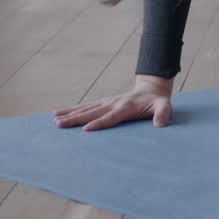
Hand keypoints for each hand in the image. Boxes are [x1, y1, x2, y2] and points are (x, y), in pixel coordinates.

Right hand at [53, 75, 173, 130]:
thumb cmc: (157, 102)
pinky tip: (59, 113)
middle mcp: (113, 103)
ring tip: (54, 119)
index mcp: (126, 107)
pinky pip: (86, 107)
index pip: (111, 117)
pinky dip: (72, 109)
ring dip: (70, 113)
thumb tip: (160, 124)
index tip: (85, 130)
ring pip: (85, 108)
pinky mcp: (103, 102)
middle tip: (59, 124)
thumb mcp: (165, 106)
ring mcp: (107, 102)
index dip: (99, 123)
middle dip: (75, 118)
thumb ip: (163, 114)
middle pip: (92, 112)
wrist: (151, 89)